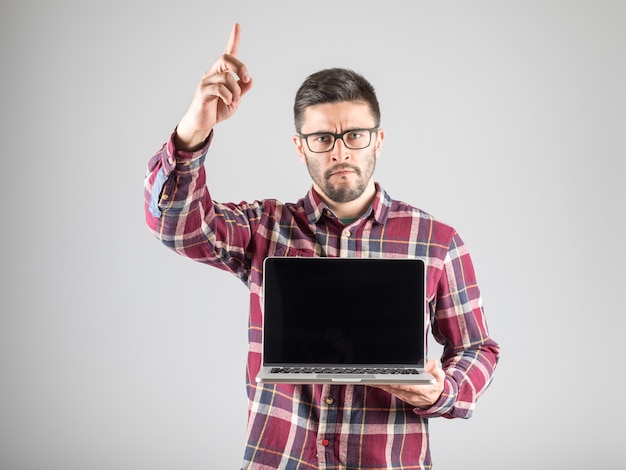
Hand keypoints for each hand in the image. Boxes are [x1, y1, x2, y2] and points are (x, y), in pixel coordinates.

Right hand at [175, 22, 253, 149]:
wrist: (203, 122)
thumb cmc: (218, 109)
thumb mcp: (235, 99)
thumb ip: (242, 89)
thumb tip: (250, 80)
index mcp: (222, 73)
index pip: (228, 53)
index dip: (233, 39)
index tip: (237, 25)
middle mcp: (213, 73)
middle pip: (226, 58)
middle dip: (240, 67)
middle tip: (246, 79)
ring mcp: (207, 81)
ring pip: (226, 76)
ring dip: (235, 89)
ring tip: (234, 99)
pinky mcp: (203, 91)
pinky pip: (219, 88)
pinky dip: (228, 95)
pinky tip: (228, 101)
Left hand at [375, 359, 445, 407]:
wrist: (436, 401)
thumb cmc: (437, 387)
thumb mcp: (440, 377)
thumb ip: (435, 369)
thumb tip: (430, 362)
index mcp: (423, 390)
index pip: (411, 387)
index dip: (402, 384)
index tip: (393, 381)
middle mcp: (412, 395)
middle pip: (397, 389)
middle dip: (385, 383)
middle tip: (375, 377)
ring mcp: (405, 396)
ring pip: (390, 390)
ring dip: (380, 384)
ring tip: (369, 377)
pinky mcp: (400, 396)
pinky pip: (389, 390)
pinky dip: (381, 385)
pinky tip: (372, 381)